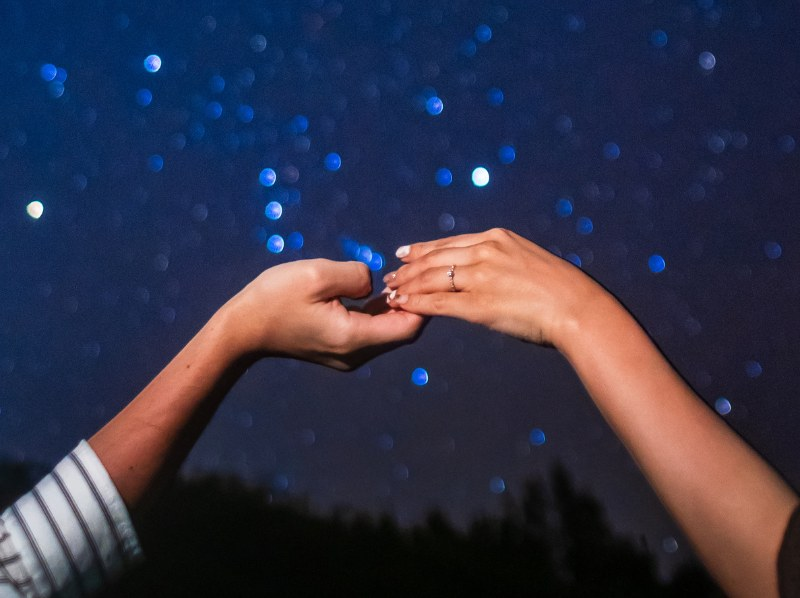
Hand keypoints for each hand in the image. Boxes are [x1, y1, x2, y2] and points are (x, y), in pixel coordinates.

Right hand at [220, 259, 424, 369]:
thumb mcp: (317, 273)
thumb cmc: (275, 297)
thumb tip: (376, 283)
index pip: (410, 326)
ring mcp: (348, 356)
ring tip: (394, 279)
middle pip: (403, 331)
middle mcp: (356, 354)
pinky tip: (377, 293)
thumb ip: (356, 274)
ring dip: (395, 308)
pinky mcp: (340, 351)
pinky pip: (372, 333)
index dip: (420, 299)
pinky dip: (379, 314)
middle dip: (410, 302)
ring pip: (389, 333)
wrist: (242, 328)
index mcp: (354, 338)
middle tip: (407, 272)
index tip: (416, 275)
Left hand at [384, 228, 607, 347]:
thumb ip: (503, 261)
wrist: (577, 308)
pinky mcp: (478, 304)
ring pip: (431, 278)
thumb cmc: (561, 291)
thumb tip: (488, 271)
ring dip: (406, 286)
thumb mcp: (529, 260)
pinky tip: (402, 305)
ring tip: (390, 293)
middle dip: (408, 268)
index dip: (423, 249)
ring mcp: (480, 277)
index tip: (405, 253)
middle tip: (390, 276)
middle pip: (434, 258)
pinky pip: (437, 302)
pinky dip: (416, 303)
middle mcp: (485, 251)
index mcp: (497, 238)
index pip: (450, 242)